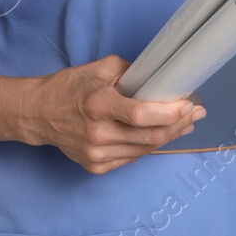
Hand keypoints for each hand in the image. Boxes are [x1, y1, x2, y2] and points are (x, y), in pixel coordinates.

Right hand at [28, 54, 205, 173]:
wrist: (39, 113)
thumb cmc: (69, 87)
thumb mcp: (98, 69)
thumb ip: (130, 71)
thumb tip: (159, 77)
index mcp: (97, 105)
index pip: (141, 116)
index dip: (169, 114)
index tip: (188, 105)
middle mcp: (97, 133)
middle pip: (149, 137)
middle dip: (178, 126)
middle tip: (196, 114)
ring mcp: (96, 154)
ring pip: (144, 150)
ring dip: (168, 137)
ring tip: (185, 124)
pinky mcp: (95, 166)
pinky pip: (132, 158)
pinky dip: (148, 146)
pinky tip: (160, 135)